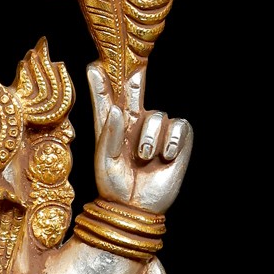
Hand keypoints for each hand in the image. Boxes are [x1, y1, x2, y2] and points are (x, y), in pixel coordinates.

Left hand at [85, 63, 191, 215]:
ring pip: (158, 115)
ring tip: (144, 157)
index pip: (106, 101)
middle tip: (134, 65)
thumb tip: (118, 109)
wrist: (134, 208)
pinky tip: (165, 156)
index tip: (93, 67)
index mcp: (112, 128)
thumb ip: (109, 135)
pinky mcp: (176, 141)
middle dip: (136, 78)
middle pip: (135, 93)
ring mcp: (155, 132)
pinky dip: (172, 140)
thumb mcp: (105, 161)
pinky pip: (179, 126)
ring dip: (151, 136)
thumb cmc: (114, 187)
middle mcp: (133, 125)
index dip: (101, 85)